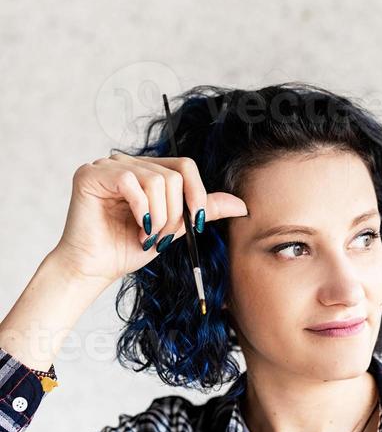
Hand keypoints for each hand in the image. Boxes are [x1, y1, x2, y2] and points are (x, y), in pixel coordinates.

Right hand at [53, 152, 248, 286]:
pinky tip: (134, 228)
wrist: (96, 269)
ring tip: (145, 235)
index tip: (194, 224)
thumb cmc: (128, 248)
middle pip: (173, 175)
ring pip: (156, 180)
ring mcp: (107, 165)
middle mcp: (126, 162)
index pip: (184, 167)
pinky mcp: (91, 174)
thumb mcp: (174, 228)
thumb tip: (241, 205)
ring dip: (158, 217)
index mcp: (146, 170)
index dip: (196, 194)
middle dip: (173, 214)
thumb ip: (201, 210)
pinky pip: (131, 181)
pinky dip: (140, 210)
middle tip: (159, 237)